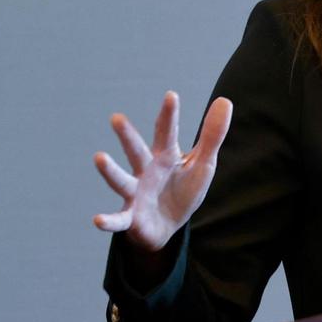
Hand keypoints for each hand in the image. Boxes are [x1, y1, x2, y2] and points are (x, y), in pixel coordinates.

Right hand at [93, 92, 231, 251]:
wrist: (168, 226)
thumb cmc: (183, 189)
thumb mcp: (203, 163)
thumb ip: (212, 135)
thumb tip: (224, 100)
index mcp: (164, 156)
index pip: (166, 132)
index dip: (169, 116)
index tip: (171, 96)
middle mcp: (145, 171)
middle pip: (137, 151)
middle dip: (128, 136)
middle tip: (117, 117)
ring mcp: (135, 193)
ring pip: (121, 181)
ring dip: (111, 171)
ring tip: (99, 157)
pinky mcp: (131, 217)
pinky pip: (118, 219)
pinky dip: (108, 220)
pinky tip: (97, 219)